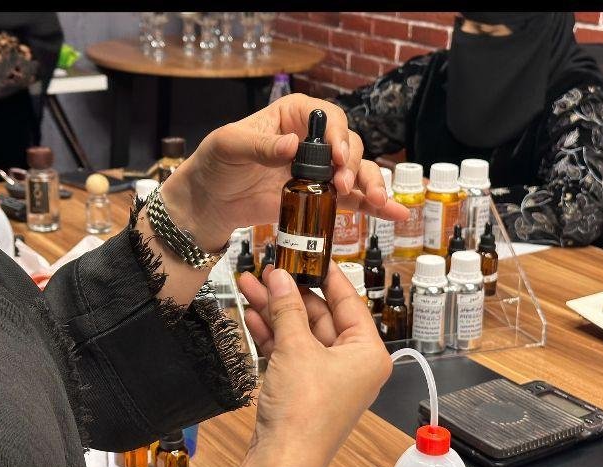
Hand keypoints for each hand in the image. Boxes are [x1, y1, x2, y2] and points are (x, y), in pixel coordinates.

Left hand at [161, 93, 408, 250]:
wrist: (209, 203)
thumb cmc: (215, 165)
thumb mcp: (230, 146)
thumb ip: (261, 145)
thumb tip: (292, 144)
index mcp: (293, 116)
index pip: (327, 118)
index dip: (338, 136)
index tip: (337, 157)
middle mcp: (312, 141)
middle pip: (349, 145)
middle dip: (354, 165)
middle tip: (344, 185)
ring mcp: (320, 171)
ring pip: (358, 171)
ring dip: (371, 184)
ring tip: (377, 200)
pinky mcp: (321, 198)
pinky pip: (353, 200)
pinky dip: (374, 206)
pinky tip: (393, 214)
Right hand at [234, 264, 392, 466]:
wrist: (282, 460)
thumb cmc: (305, 414)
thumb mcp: (296, 348)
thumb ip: (288, 308)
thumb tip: (280, 277)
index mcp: (368, 353)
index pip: (349, 301)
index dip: (326, 275)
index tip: (310, 253)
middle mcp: (352, 364)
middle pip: (321, 316)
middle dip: (290, 294)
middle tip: (269, 269)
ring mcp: (327, 377)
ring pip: (301, 333)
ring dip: (275, 311)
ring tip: (250, 284)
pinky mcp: (304, 388)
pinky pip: (290, 352)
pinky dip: (272, 334)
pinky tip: (251, 314)